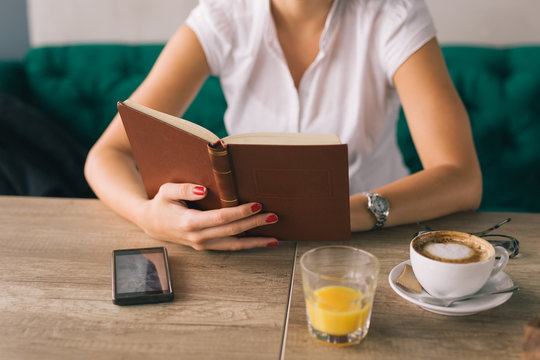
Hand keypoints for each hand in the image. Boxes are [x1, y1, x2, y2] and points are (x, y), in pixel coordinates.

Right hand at [137, 183, 278, 250]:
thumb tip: (204, 190)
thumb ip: (185, 189)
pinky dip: (248, 245)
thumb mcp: (167, 191)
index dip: (239, 212)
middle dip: (254, 224)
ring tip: (275, 236)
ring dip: (255, 241)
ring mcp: (203, 245)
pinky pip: (230, 247)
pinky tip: (263, 242)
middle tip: (273, 216)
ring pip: (233, 245)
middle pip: (231, 231)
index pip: (220, 218)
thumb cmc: (161, 203)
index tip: (256, 205)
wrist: (152, 223)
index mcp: (189, 222)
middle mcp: (197, 237)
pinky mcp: (207, 246)